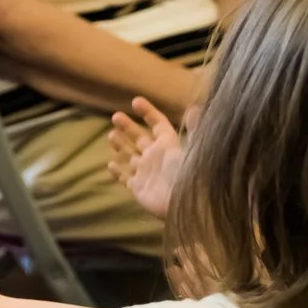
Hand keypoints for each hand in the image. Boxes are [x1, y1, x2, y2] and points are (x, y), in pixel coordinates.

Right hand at [108, 96, 185, 219]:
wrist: (185, 205)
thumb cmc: (190, 175)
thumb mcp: (196, 149)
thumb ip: (194, 128)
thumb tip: (195, 107)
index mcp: (168, 146)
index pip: (158, 124)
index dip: (148, 112)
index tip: (135, 101)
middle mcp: (155, 157)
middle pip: (140, 138)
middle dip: (128, 126)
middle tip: (115, 116)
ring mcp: (146, 172)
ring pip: (130, 155)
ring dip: (121, 145)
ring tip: (111, 136)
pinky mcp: (138, 188)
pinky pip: (125, 178)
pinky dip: (117, 171)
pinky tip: (111, 165)